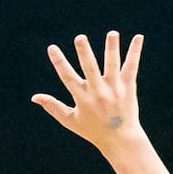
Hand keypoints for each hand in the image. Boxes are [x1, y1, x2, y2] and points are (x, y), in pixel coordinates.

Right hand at [33, 31, 145, 151]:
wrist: (120, 139)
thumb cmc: (93, 130)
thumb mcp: (70, 120)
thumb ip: (53, 107)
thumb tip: (34, 97)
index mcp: (82, 99)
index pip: (68, 78)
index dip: (59, 62)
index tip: (52, 48)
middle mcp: (98, 93)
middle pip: (90, 69)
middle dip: (84, 53)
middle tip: (80, 37)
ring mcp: (114, 89)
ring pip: (113, 65)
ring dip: (112, 48)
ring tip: (112, 34)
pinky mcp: (128, 87)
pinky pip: (131, 67)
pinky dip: (134, 52)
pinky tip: (138, 37)